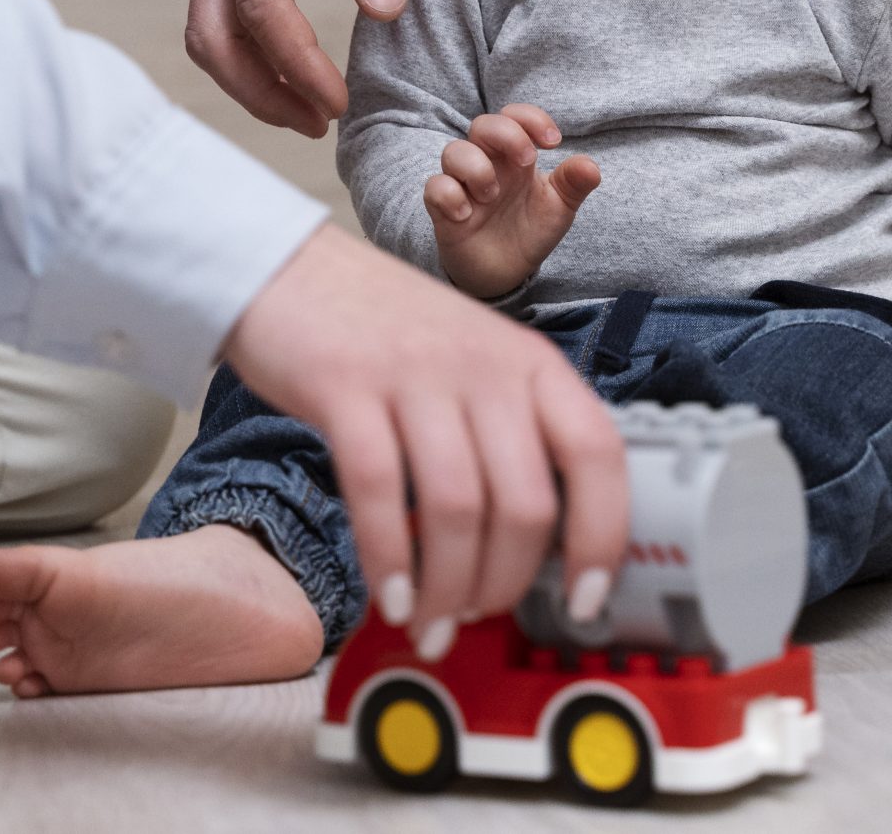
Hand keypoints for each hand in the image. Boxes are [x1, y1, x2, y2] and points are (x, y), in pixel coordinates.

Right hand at [188, 0, 418, 137]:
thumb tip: (379, 14)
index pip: (260, 5)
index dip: (296, 63)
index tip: (338, 100)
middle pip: (212, 35)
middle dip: (262, 90)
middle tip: (322, 123)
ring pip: (209, 33)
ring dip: (252, 81)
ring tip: (312, 112)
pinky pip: (223, 16)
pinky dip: (252, 56)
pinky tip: (297, 75)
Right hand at [222, 223, 627, 657]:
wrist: (289, 268)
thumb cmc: (386, 333)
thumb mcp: (474, 366)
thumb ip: (509, 435)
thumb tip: (533, 549)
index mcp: (531, 363)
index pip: (598, 454)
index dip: (602, 537)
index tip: (584, 601)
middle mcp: (484, 364)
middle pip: (525, 502)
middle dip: (503, 584)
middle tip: (473, 617)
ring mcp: (416, 373)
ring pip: (457, 507)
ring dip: (446, 587)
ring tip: (427, 622)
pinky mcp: (346, 386)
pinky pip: (378, 489)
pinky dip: (387, 557)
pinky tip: (387, 594)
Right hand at [424, 104, 600, 298]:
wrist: (505, 273)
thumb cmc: (530, 230)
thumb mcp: (559, 208)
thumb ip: (574, 185)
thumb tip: (591, 167)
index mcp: (515, 157)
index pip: (514, 116)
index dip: (531, 118)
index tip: (553, 142)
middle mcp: (487, 163)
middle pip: (482, 124)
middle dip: (506, 135)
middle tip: (527, 161)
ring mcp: (463, 185)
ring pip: (453, 151)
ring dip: (476, 168)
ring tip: (492, 197)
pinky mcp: (443, 209)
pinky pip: (434, 187)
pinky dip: (449, 195)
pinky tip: (466, 215)